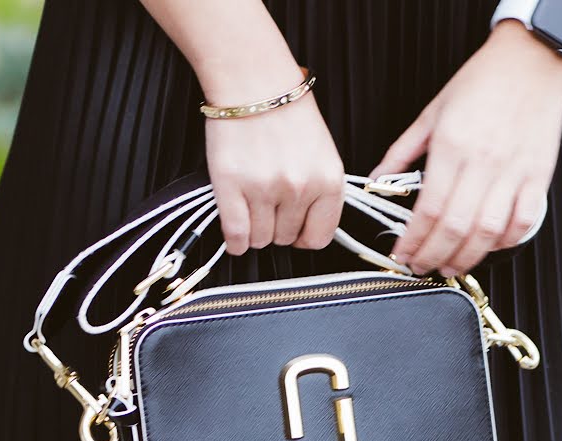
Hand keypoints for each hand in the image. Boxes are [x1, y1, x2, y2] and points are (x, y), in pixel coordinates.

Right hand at [205, 92, 346, 253]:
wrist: (253, 79)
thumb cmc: (286, 112)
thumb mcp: (321, 153)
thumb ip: (319, 193)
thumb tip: (305, 231)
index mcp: (328, 180)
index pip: (318, 237)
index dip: (303, 236)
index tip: (294, 228)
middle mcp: (300, 187)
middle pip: (285, 239)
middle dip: (275, 226)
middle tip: (267, 202)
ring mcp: (265, 188)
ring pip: (260, 240)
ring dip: (254, 230)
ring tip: (251, 204)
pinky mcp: (232, 186)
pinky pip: (236, 235)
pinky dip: (234, 241)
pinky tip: (235, 230)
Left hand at [371, 22, 561, 276]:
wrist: (531, 57)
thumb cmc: (483, 81)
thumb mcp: (433, 112)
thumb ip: (402, 152)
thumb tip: (378, 182)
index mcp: (452, 146)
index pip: (428, 210)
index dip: (413, 241)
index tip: (403, 254)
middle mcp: (483, 162)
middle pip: (454, 228)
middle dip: (433, 257)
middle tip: (422, 267)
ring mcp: (513, 172)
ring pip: (487, 232)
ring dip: (466, 258)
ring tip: (450, 267)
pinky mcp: (538, 176)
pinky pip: (522, 222)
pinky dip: (505, 241)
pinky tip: (490, 246)